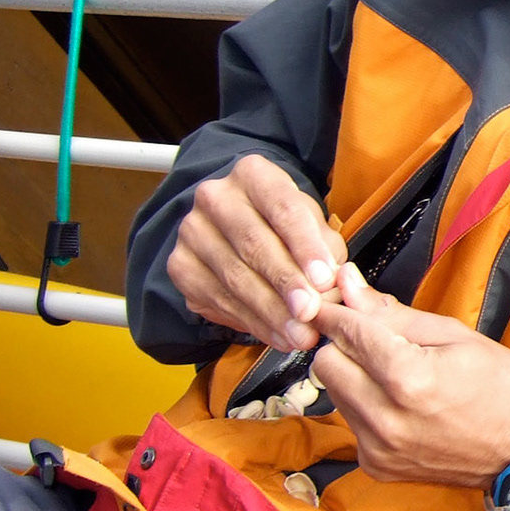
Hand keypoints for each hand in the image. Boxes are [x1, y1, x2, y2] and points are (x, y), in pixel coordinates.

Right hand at [166, 154, 346, 350]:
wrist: (237, 226)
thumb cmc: (286, 224)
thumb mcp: (313, 224)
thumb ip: (324, 250)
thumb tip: (328, 288)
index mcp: (254, 174)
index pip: (282, 207)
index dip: (304, 245)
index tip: (324, 278)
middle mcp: (215, 197)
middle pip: (254, 244)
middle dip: (286, 283)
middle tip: (311, 314)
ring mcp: (192, 231)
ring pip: (234, 276)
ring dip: (271, 312)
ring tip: (300, 334)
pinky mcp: (180, 266)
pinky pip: (217, 300)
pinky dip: (252, 323)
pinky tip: (277, 336)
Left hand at [311, 264, 509, 487]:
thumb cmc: (500, 387)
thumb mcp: (456, 336)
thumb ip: (395, 314)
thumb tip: (351, 286)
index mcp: (409, 378)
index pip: (347, 333)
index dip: (335, 311)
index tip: (329, 300)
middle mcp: (386, 418)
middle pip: (326, 364)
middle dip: (342, 344)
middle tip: (369, 337)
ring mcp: (378, 447)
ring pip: (333, 393)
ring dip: (352, 375)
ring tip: (391, 371)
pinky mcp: (376, 465)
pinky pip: (350, 422)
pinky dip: (365, 405)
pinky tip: (397, 402)